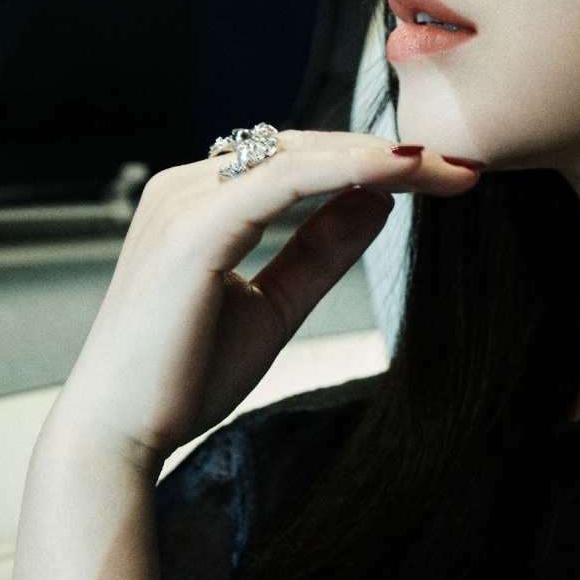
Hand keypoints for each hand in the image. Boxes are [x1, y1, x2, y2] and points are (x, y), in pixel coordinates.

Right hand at [53, 131, 478, 463]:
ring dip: (376, 157)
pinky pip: (285, 181)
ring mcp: (185, 201)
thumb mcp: (274, 306)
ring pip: (298, 153)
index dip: (366, 162)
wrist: (120, 433)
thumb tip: (378, 202)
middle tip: (459, 165)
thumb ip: (321, 250)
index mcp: (198, 202)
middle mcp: (185, 187)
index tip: (437, 176)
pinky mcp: (194, 228)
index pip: (295, 161)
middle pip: (301, 147)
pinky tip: (398, 172)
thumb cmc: (181, 378)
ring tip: (442, 167)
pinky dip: (346, 170)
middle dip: (383, 153)